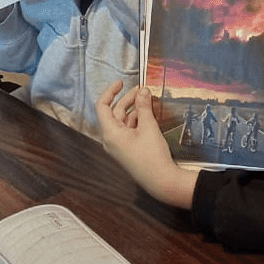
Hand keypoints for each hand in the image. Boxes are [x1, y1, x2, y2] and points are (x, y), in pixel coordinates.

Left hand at [96, 81, 199, 207]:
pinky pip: (128, 130)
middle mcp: (111, 139)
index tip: (122, 83)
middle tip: (142, 90)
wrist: (160, 180)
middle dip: (127, 99)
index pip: (103, 106)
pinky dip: (137, 120)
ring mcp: (119, 145)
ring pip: (123, 121)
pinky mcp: (128, 149)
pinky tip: (148, 114)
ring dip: (134, 109)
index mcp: (110, 133)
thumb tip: (143, 90)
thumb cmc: (152, 155)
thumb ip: (144, 106)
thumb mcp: (148, 127)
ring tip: (147, 100)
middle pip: (115, 112)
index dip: (111, 92)